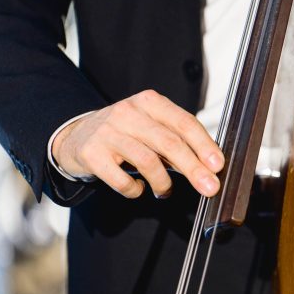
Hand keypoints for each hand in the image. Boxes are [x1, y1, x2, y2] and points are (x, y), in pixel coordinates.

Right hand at [52, 90, 223, 198]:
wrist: (76, 136)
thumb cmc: (126, 134)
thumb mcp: (151, 127)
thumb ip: (178, 141)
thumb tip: (210, 167)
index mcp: (150, 102)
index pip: (184, 123)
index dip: (204, 145)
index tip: (218, 165)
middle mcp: (128, 112)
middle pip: (169, 143)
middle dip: (194, 168)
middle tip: (209, 188)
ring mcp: (108, 132)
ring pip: (148, 162)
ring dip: (164, 183)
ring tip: (165, 191)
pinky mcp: (92, 154)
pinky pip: (122, 180)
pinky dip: (135, 190)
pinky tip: (138, 188)